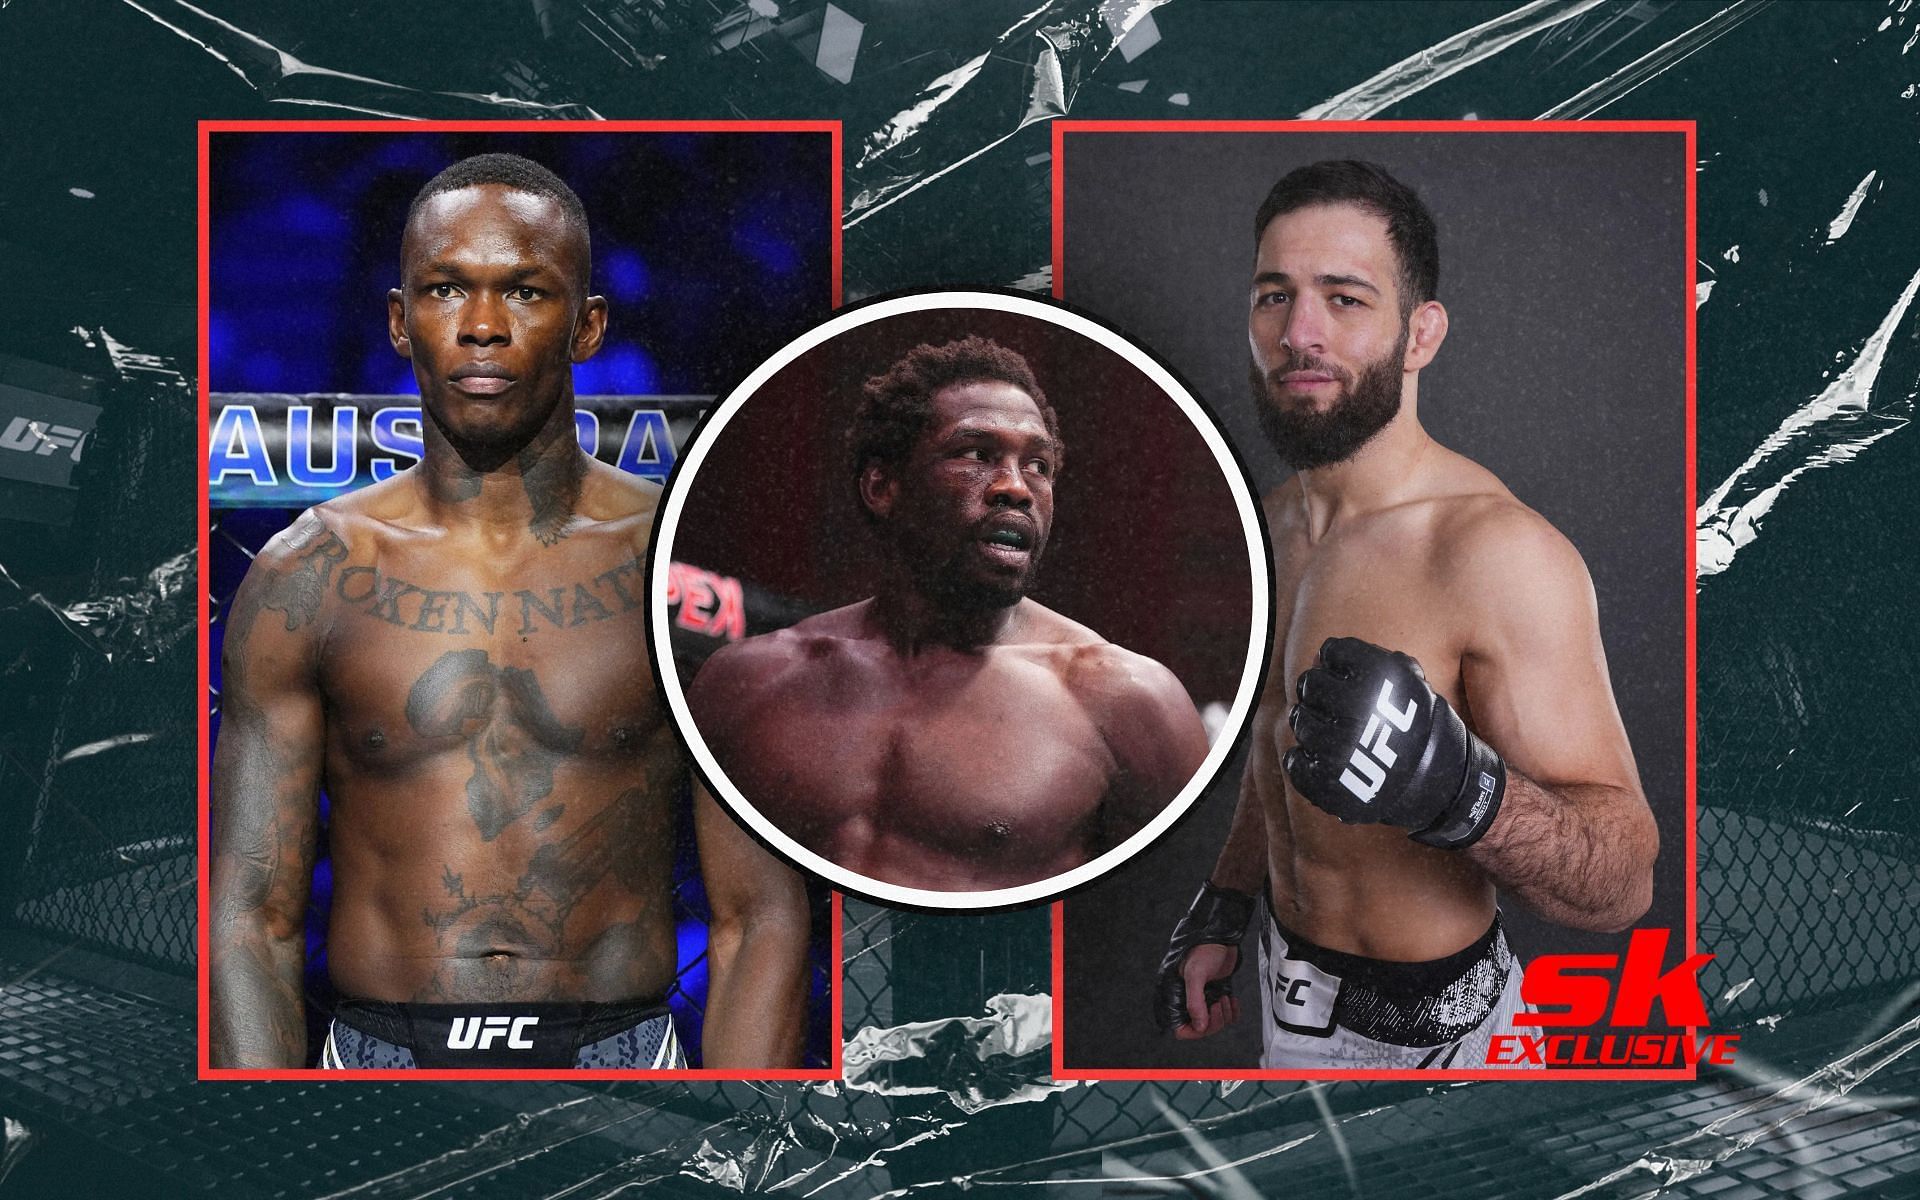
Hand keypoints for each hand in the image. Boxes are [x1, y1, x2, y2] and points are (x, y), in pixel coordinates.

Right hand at [1174, 943, 1240, 1038]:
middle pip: (1201, 1028)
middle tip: (1219, 1002)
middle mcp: (1189, 1001)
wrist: (1221, 937)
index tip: (1205, 1021)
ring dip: (1224, 1014)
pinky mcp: (1218, 995)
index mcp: (1177, 998)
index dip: (1194, 1031)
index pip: (1181, 1029)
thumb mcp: (1196, 974)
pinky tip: (1233, 999)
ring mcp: (1204, 999)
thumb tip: (1199, 1027)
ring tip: (1225, 996)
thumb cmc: (1203, 950)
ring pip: (1215, 1023)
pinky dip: (1233, 1012)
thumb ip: (1195, 1002)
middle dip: (1214, 1020)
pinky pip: (1227, 1016)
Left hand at [1283, 637, 1505, 848]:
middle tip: (1334, 704)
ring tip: (1333, 733)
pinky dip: (1303, 761)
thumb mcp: (1408, 682)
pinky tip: (1323, 759)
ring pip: (1300, 721)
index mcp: (1378, 676)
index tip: (1346, 675)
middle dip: (1319, 691)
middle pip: (1310, 684)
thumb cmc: (1417, 726)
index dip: (1338, 661)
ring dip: (1312, 725)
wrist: (1440, 783)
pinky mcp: (1326, 782)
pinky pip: (1295, 762)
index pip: (1332, 651)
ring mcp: (1337, 748)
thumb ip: (1367, 660)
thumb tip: (1318, 654)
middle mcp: (1354, 709)